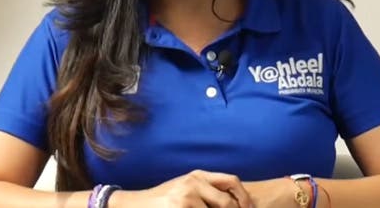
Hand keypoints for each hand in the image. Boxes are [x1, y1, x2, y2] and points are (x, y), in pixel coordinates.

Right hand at [111, 170, 252, 207]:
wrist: (135, 204)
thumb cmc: (163, 199)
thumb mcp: (185, 188)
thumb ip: (206, 190)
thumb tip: (235, 202)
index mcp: (197, 175)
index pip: (231, 181)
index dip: (244, 198)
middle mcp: (193, 183)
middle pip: (227, 202)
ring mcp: (186, 198)